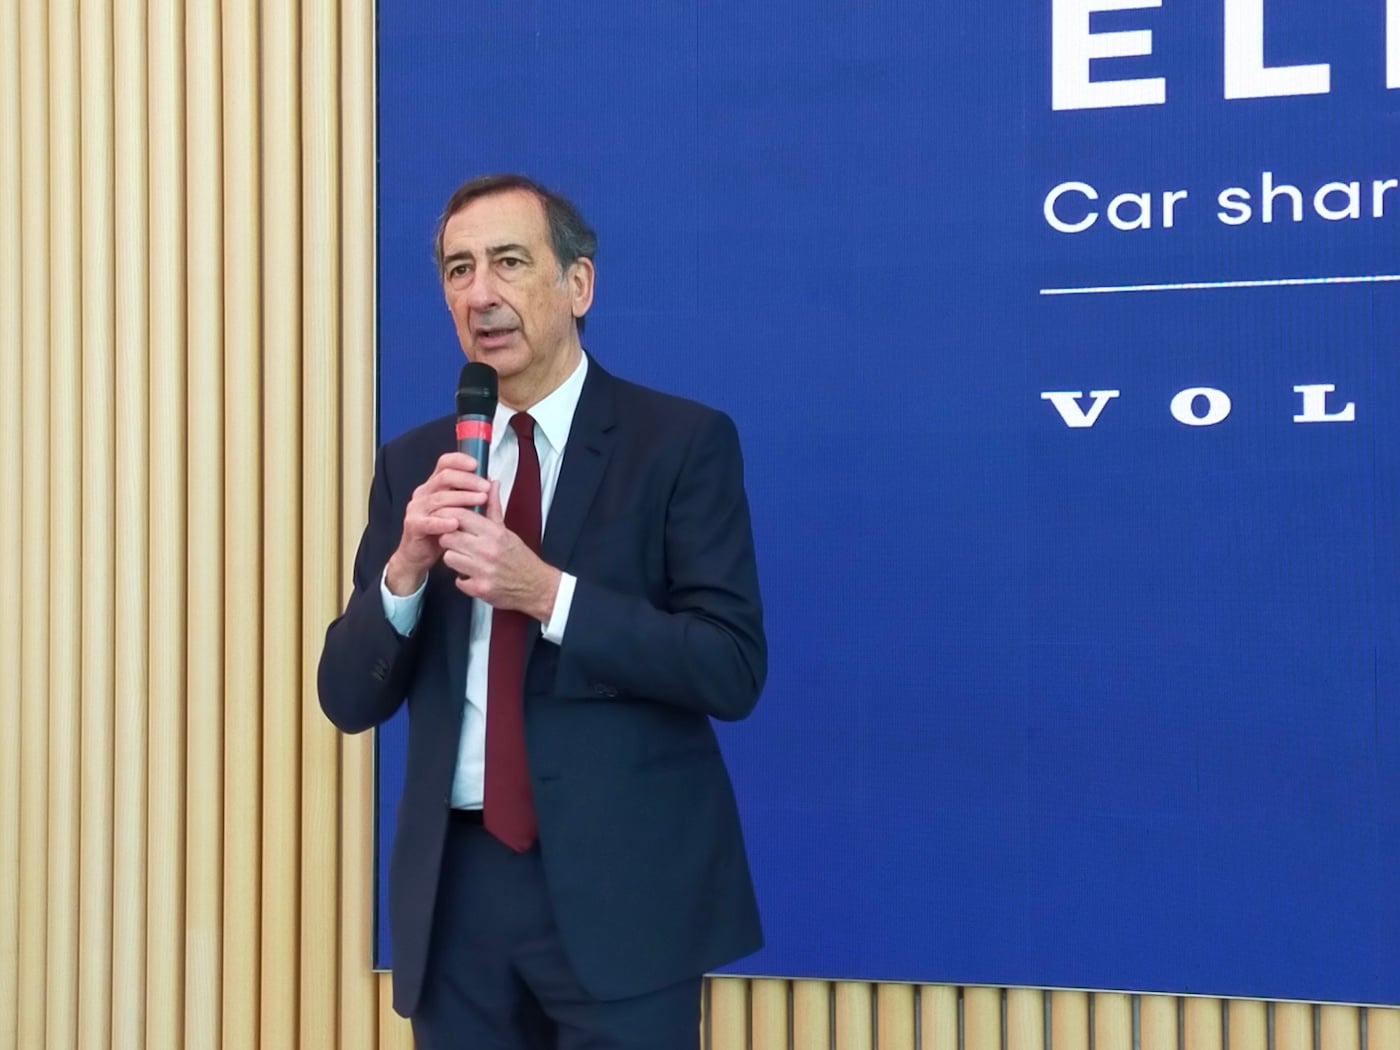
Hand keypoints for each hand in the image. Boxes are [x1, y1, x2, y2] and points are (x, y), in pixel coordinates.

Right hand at [385, 452, 488, 593]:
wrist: (419, 556)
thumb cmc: (442, 532)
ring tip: (480, 501)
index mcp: (434, 485)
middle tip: (485, 488)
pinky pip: (427, 521)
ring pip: (439, 498)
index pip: (444, 464)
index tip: (477, 464)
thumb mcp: (463, 513)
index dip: (460, 460)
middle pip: (444, 477)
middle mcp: (424, 493)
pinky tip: (456, 523)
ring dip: (462, 498)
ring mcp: (417, 508)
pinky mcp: (413, 524)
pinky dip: (442, 522)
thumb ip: (477, 498)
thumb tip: (494, 482)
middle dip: (467, 480)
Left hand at [439, 482, 560, 621]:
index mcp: (495, 533)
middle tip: (458, 541)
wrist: (536, 586)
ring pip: (449, 558)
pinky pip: (457, 580)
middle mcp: (488, 550)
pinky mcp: (480, 589)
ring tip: (466, 559)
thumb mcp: (507, 530)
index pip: (460, 516)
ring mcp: (483, 571)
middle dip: (449, 538)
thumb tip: (491, 484)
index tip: (448, 518)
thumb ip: (494, 507)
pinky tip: (473, 575)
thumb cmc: (520, 558)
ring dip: (455, 559)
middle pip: (448, 537)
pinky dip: (463, 579)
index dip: (449, 515)